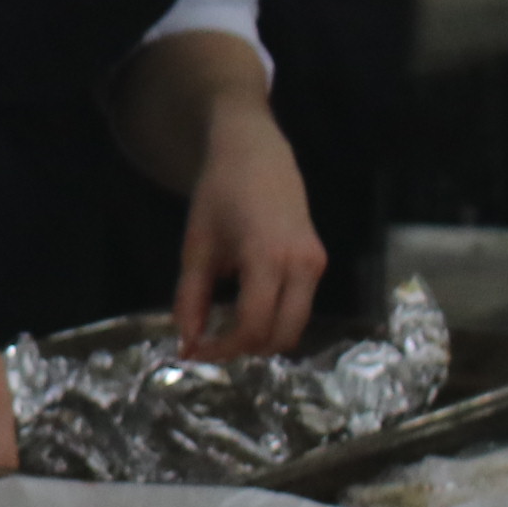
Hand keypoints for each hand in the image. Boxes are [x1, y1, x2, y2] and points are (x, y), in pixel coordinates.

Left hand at [175, 110, 323, 356]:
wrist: (256, 156)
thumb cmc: (219, 195)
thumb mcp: (196, 247)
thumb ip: (190, 298)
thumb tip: (187, 342)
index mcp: (267, 257)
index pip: (254, 324)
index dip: (223, 348)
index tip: (195, 351)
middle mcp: (302, 265)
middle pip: (282, 335)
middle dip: (245, 349)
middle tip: (211, 345)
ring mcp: (317, 264)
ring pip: (296, 326)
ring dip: (263, 338)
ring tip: (227, 330)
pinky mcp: (320, 262)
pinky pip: (301, 307)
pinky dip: (276, 320)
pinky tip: (246, 311)